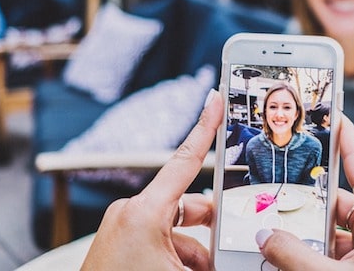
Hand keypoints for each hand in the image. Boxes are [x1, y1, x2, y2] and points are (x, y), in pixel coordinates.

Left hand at [81, 90, 221, 270]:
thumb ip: (212, 260)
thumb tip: (234, 257)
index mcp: (145, 211)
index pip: (185, 160)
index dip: (205, 127)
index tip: (216, 100)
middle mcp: (132, 213)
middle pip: (189, 206)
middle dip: (212, 229)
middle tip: (232, 245)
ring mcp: (124, 228)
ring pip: (177, 229)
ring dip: (196, 252)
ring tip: (205, 270)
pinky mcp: (120, 243)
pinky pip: (160, 241)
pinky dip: (178, 258)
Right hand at [256, 115, 353, 269]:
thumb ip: (294, 255)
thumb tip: (267, 237)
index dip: (345, 139)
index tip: (334, 115)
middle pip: (338, 203)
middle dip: (308, 205)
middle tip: (277, 200)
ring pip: (335, 233)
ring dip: (309, 237)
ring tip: (279, 241)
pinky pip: (338, 254)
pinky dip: (316, 255)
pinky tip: (292, 263)